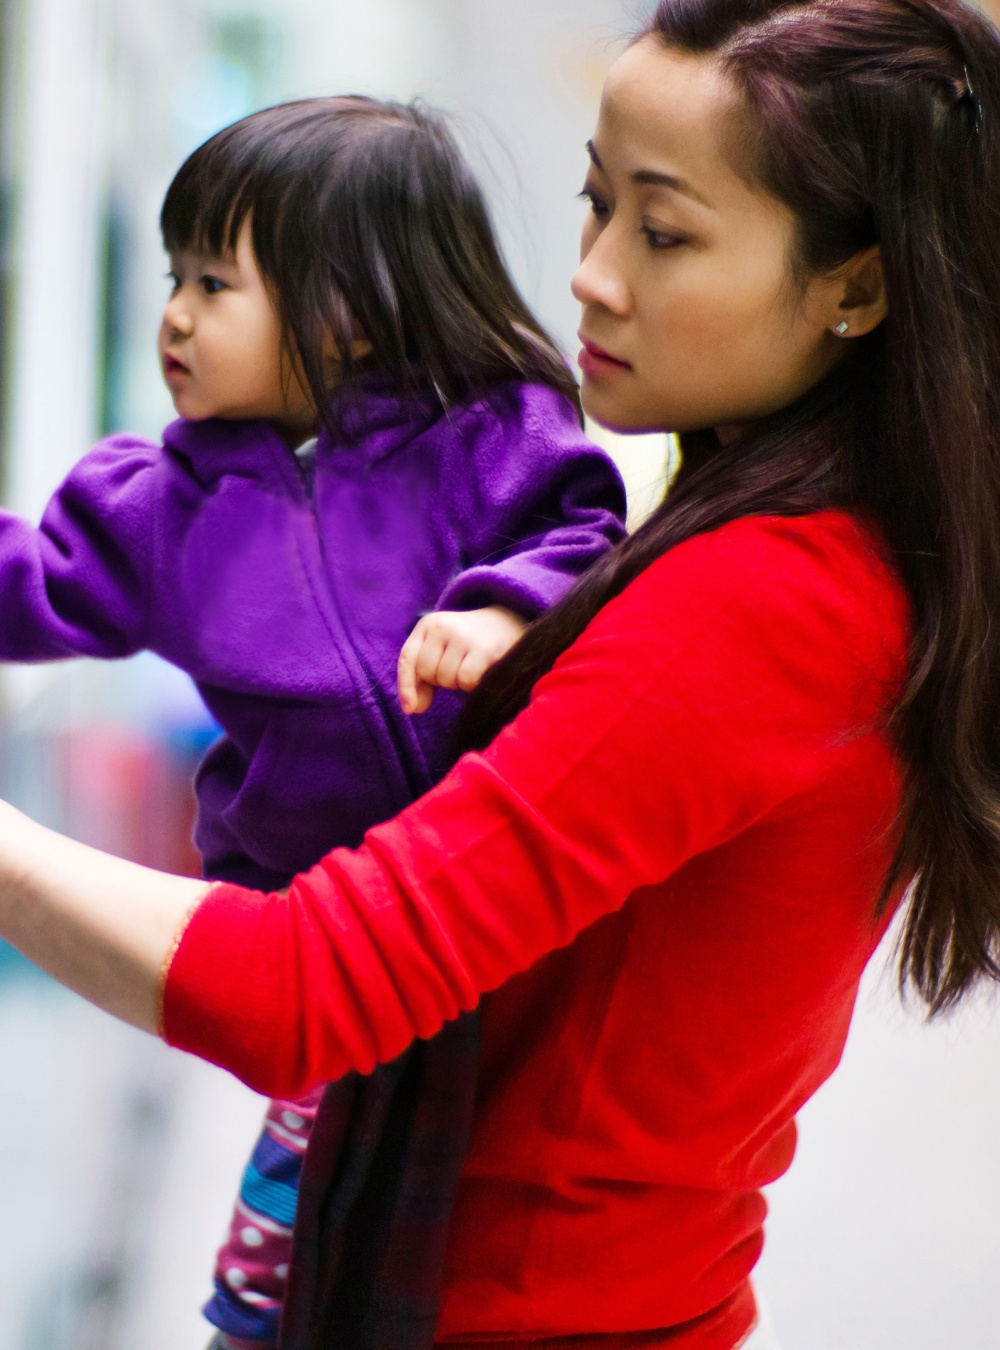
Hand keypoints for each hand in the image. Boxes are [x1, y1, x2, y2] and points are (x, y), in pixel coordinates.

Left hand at [398, 605, 527, 713]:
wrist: (507, 622)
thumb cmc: (468, 642)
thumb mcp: (441, 649)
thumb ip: (422, 678)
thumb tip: (413, 708)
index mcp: (427, 625)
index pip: (408, 659)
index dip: (406, 687)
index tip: (410, 709)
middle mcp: (442, 626)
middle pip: (427, 672)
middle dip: (440, 680)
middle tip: (458, 668)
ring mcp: (463, 636)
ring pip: (446, 679)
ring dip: (458, 682)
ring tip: (470, 667)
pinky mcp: (483, 649)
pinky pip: (466, 681)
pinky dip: (472, 685)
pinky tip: (481, 672)